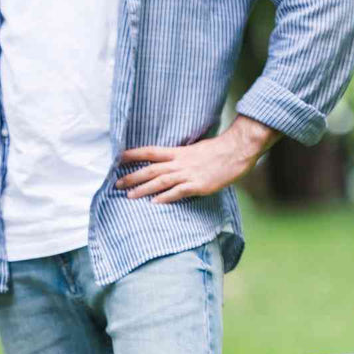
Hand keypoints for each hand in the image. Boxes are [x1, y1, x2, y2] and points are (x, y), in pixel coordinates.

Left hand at [117, 117, 279, 203]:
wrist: (236, 151)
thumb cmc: (217, 151)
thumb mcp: (194, 150)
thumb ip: (179, 157)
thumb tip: (166, 163)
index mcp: (178, 152)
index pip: (150, 152)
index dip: (133, 155)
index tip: (117, 158)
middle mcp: (180, 163)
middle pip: (151, 169)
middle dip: (132, 176)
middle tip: (116, 184)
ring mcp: (188, 174)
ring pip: (161, 181)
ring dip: (143, 189)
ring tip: (129, 196)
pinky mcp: (198, 185)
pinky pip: (178, 192)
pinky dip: (166, 198)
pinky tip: (155, 203)